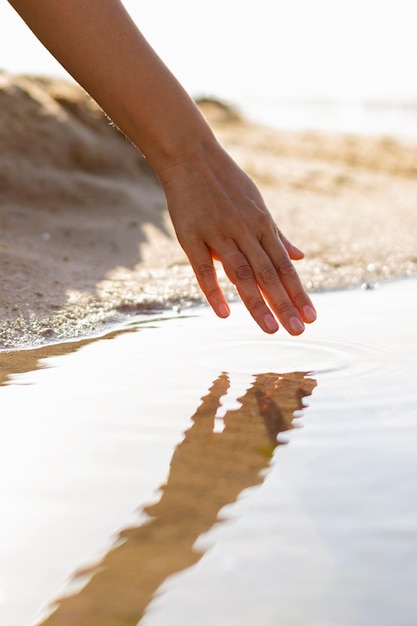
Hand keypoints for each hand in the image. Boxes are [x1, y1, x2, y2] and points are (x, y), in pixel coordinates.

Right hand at [159, 140, 316, 333]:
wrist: (191, 156)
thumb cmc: (227, 183)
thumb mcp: (258, 206)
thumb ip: (277, 235)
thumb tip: (301, 257)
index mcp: (262, 225)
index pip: (284, 266)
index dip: (299, 292)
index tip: (312, 317)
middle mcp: (245, 231)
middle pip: (268, 273)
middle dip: (284, 304)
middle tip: (298, 331)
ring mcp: (218, 234)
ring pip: (241, 273)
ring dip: (257, 303)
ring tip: (271, 329)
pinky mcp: (191, 236)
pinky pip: (203, 268)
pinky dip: (214, 290)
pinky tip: (224, 313)